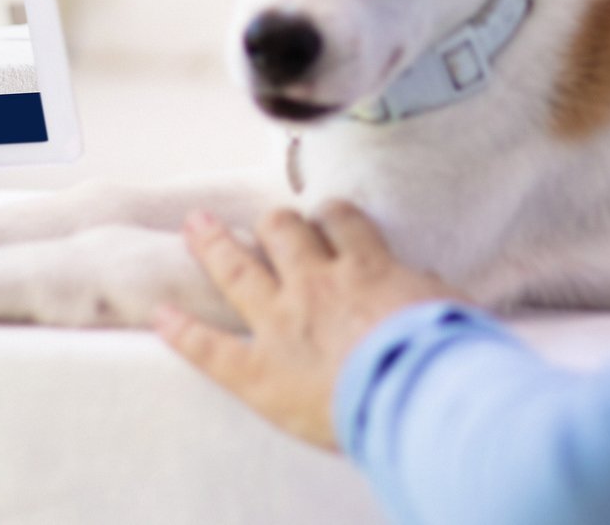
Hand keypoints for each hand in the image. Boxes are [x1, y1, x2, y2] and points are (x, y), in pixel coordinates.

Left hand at [154, 202, 458, 450]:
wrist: (416, 393)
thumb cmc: (446, 354)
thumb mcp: (449, 308)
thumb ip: (427, 289)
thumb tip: (422, 281)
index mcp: (365, 268)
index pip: (341, 222)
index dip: (330, 217)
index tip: (326, 217)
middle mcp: (316, 284)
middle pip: (282, 231)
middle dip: (273, 222)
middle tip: (267, 222)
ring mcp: (281, 323)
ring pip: (237, 267)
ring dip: (213, 244)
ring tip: (196, 225)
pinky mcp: (258, 371)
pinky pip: (210, 347)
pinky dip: (181, 331)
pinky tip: (160, 315)